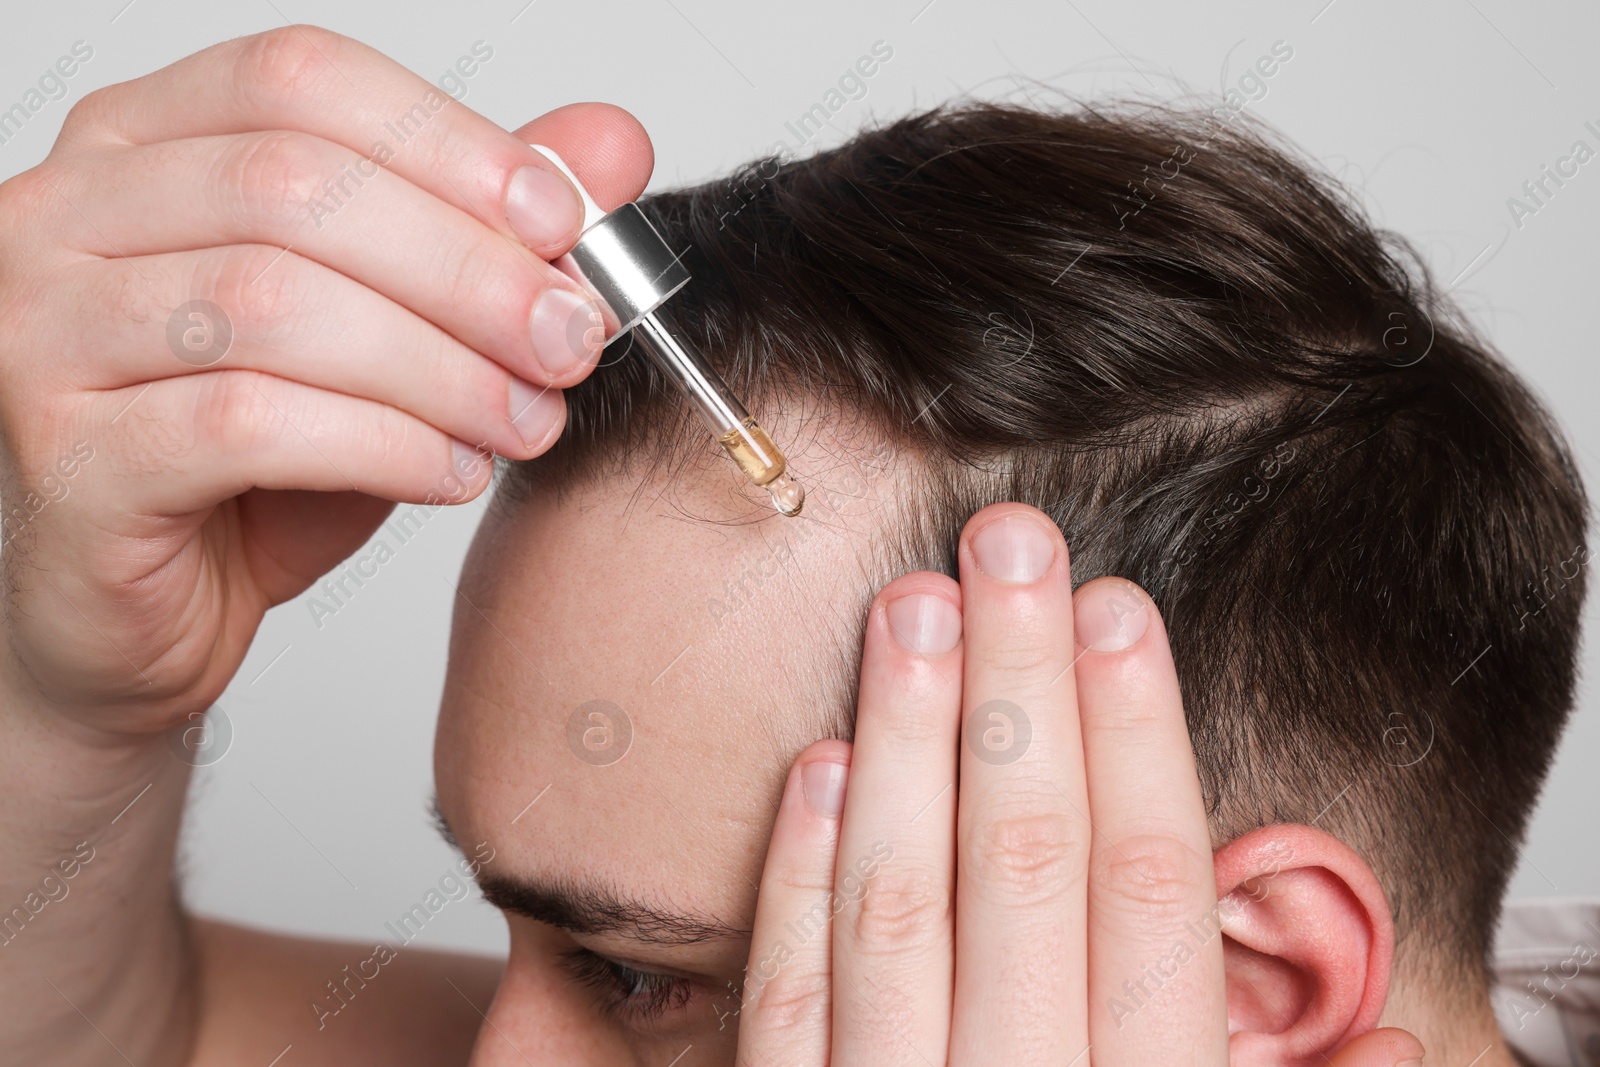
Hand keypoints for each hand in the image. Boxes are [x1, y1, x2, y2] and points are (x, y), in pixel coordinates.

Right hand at [0, 26, 650, 726]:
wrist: (148, 613)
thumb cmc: (254, 466)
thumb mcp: (391, 326)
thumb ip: (484, 228)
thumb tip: (609, 146)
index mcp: (143, 144)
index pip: (301, 81)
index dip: (452, 144)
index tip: (564, 225)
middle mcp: (69, 215)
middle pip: (294, 188)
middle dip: (468, 269)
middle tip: (570, 339)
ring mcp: (44, 330)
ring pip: (272, 304)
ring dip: (438, 366)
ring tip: (525, 420)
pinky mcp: (65, 455)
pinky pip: (244, 425)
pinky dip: (382, 446)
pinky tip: (452, 473)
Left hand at [736, 503, 1424, 1064]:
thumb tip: (1402, 1027)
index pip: (1147, 902)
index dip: (1135, 743)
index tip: (1115, 609)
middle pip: (1025, 875)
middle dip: (1021, 696)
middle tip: (1008, 541)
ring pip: (899, 916)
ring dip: (909, 746)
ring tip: (913, 607)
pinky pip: (787, 1011)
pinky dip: (802, 884)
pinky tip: (822, 767)